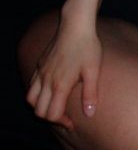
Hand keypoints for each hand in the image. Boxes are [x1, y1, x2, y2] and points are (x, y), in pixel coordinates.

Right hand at [26, 15, 102, 129]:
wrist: (75, 27)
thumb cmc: (88, 48)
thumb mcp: (93, 72)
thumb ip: (90, 94)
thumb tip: (90, 113)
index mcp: (59, 85)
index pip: (52, 114)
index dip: (61, 123)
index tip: (73, 123)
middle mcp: (46, 80)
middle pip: (39, 110)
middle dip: (51, 118)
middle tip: (66, 118)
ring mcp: (41, 72)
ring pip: (31, 99)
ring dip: (41, 107)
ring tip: (57, 107)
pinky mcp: (40, 65)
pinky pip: (32, 86)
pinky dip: (37, 95)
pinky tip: (51, 93)